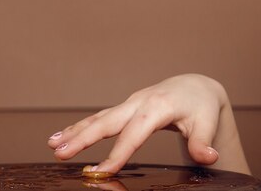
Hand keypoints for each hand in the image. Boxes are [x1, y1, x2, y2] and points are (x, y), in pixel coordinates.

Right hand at [47, 74, 247, 173]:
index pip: (135, 133)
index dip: (118, 153)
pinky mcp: (126, 107)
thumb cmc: (200, 106)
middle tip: (59, 153)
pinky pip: (100, 117)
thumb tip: (209, 157)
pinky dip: (80, 126)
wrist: (195, 87)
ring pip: (99, 117)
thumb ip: (203, 142)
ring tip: (52, 145)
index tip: (101, 172)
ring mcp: (130, 103)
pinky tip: (62, 136)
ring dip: (75, 130)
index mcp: (158, 107)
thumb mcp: (206, 124)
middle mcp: (140, 102)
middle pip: (108, 121)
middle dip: (83, 137)